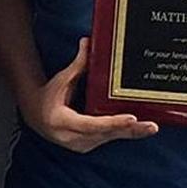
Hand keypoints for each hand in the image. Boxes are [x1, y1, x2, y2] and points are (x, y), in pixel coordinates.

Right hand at [22, 38, 157, 152]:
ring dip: (129, 133)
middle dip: (130, 130)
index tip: (130, 118)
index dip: (112, 122)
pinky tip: (138, 128)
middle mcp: (72, 138)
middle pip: (106, 135)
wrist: (35, 114)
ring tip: (150, 127)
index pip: (91, 124)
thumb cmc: (48, 96)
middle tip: (151, 126)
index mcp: (62, 122)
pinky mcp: (87, 145)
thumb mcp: (62, 80)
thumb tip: (87, 41)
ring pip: (109, 138)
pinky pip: (107, 138)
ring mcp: (80, 145)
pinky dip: (122, 133)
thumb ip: (78, 64)